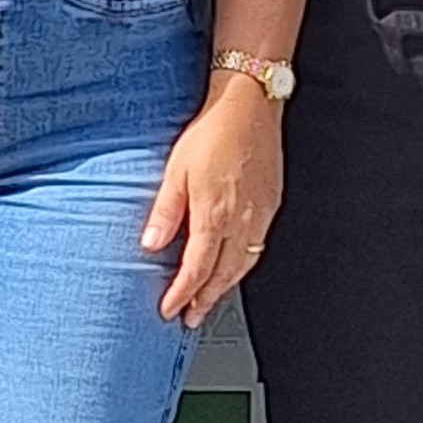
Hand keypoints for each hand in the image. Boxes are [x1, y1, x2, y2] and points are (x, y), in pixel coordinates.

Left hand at [144, 75, 282, 324]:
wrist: (250, 105)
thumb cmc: (214, 131)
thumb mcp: (176, 169)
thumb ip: (165, 211)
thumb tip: (151, 244)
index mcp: (215, 215)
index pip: (197, 269)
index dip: (182, 294)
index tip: (170, 310)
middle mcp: (243, 220)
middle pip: (224, 275)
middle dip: (206, 299)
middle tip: (191, 318)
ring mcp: (261, 214)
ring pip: (245, 264)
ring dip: (226, 285)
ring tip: (210, 298)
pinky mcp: (272, 203)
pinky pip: (258, 245)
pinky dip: (243, 263)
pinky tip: (235, 262)